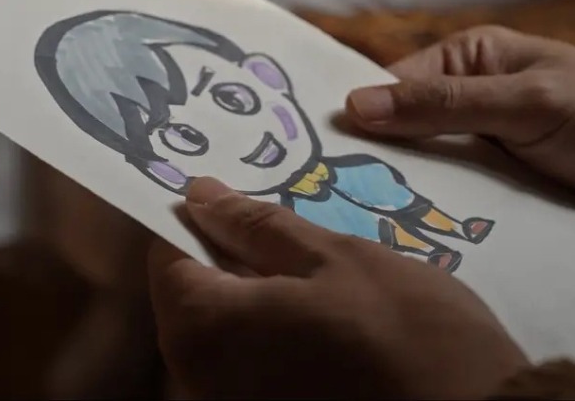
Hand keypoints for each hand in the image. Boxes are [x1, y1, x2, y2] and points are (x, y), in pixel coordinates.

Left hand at [149, 177, 526, 399]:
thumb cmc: (407, 335)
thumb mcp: (334, 258)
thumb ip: (257, 227)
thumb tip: (200, 197)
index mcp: (203, 329)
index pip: (167, 255)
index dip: (200, 218)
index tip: (239, 196)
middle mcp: (199, 379)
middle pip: (193, 295)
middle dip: (233, 254)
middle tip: (291, 226)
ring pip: (225, 329)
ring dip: (260, 292)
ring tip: (318, 268)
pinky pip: (251, 362)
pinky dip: (275, 330)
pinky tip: (326, 317)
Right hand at [345, 26, 574, 230]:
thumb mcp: (526, 103)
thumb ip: (443, 105)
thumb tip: (355, 104)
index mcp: (469, 60)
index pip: (392, 85)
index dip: (356, 117)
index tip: (316, 154)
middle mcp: (467, 101)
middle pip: (402, 132)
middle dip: (375, 163)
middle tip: (331, 199)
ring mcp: (482, 148)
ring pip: (425, 172)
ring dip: (406, 195)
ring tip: (364, 225)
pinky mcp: (498, 188)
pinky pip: (454, 200)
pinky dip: (436, 216)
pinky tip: (410, 239)